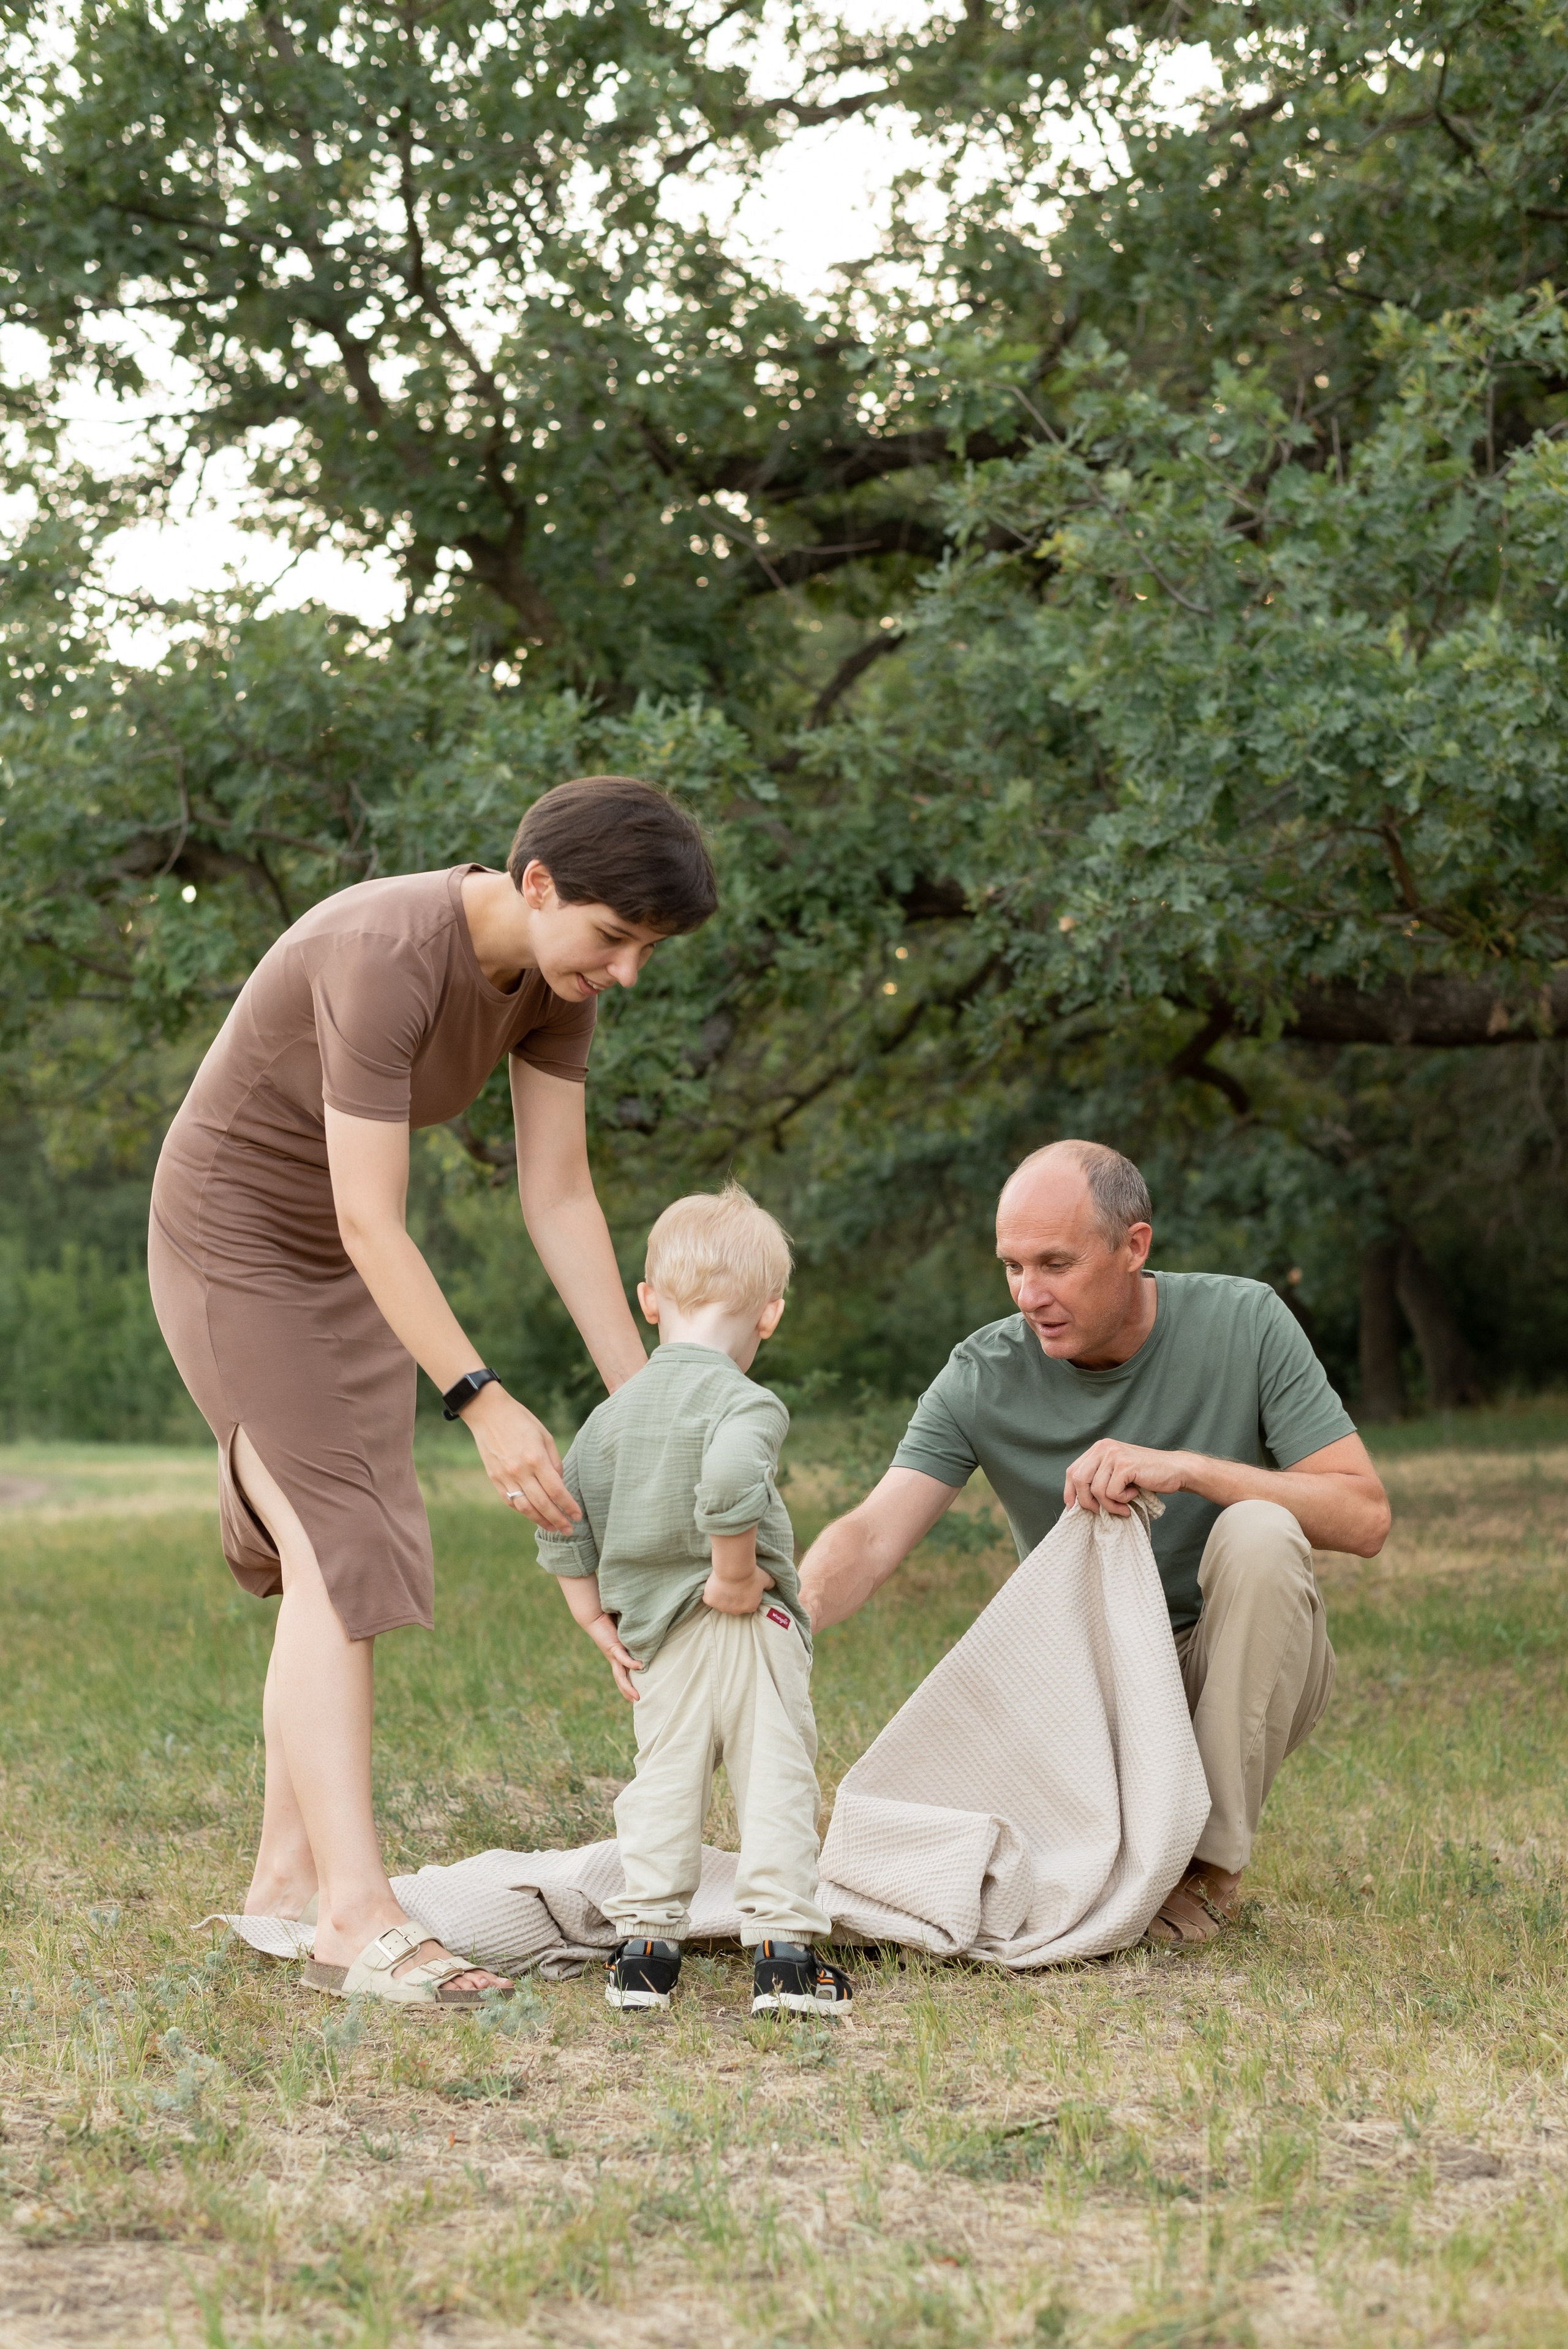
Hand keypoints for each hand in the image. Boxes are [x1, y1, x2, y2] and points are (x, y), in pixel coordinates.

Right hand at [461, 1383, 580, 1531]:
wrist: (488, 1413)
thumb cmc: (521, 1421)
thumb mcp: (545, 1436)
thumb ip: (554, 1462)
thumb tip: (560, 1485)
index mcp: (536, 1458)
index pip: (556, 1490)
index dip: (568, 1506)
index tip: (577, 1516)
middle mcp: (520, 1471)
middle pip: (542, 1504)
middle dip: (557, 1520)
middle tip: (569, 1530)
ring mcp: (504, 1477)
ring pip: (525, 1508)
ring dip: (541, 1521)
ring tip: (553, 1528)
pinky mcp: (494, 1479)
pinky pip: (510, 1501)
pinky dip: (523, 1511)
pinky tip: (534, 1515)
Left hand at [585, 1612, 643, 1701]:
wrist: (594, 1617)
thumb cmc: (609, 1623)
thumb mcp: (623, 1636)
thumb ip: (631, 1641)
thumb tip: (642, 1643)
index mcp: (616, 1658)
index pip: (623, 1675)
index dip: (627, 1687)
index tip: (635, 1697)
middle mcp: (614, 1659)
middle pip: (621, 1680)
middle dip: (628, 1692)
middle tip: (637, 1702)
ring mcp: (613, 1655)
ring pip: (620, 1675)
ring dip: (628, 1687)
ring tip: (636, 1696)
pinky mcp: (613, 1647)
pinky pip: (623, 1658)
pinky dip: (631, 1663)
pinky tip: (640, 1667)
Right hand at [701, 1561, 776, 1615]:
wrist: (734, 1569)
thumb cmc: (751, 1573)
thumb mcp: (765, 1578)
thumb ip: (769, 1584)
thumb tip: (771, 1585)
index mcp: (751, 1607)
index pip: (748, 1603)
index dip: (745, 1594)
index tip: (742, 1586)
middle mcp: (736, 1611)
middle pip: (734, 1605)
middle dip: (733, 1597)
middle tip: (733, 1583)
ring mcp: (722, 1607)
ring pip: (721, 1603)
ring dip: (722, 1596)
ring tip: (723, 1582)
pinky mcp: (711, 1601)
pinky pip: (709, 1598)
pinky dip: (710, 1592)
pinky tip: (714, 1584)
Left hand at [1063, 1440, 1190, 1517]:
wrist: (1176, 1470)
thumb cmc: (1146, 1476)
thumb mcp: (1117, 1473)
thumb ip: (1099, 1479)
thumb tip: (1076, 1502)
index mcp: (1099, 1448)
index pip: (1072, 1471)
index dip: (1070, 1491)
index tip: (1074, 1507)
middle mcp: (1103, 1448)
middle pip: (1079, 1480)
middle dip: (1088, 1502)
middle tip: (1103, 1512)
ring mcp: (1114, 1455)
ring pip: (1096, 1490)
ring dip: (1110, 1505)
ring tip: (1124, 1506)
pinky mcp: (1126, 1465)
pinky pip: (1112, 1492)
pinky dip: (1122, 1500)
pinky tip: (1134, 1495)